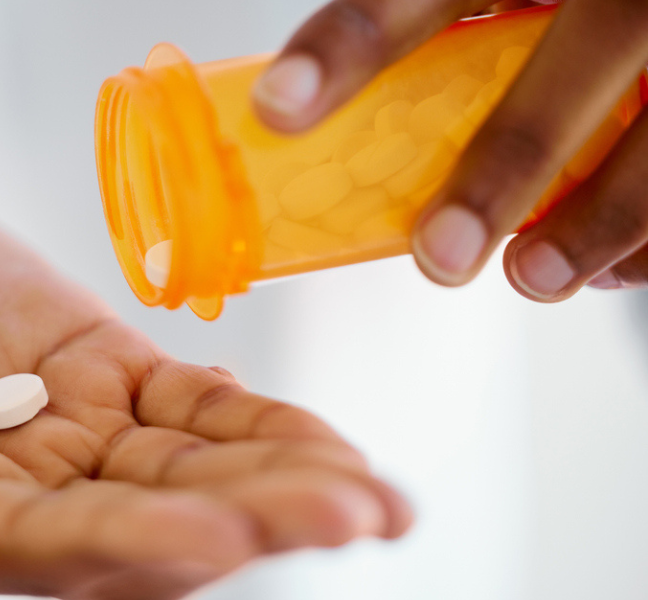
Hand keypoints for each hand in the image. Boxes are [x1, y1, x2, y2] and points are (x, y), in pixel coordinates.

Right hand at [0, 162, 410, 599]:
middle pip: (137, 529)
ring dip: (274, 484)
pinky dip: (253, 423)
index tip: (217, 531)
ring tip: (373, 498)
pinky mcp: (91, 368)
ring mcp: (53, 432)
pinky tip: (327, 443)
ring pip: (180, 473)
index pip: (37, 552)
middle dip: (243, 525)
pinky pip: (185, 407)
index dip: (127, 541)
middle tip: (347, 515)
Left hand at [252, 0, 647, 299]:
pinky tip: (607, 270)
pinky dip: (647, 236)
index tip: (281, 104)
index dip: (351, 42)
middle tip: (438, 253)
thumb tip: (297, 111)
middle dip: (503, 171)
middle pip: (570, 66)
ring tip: (530, 279)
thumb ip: (429, 26)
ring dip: (596, 221)